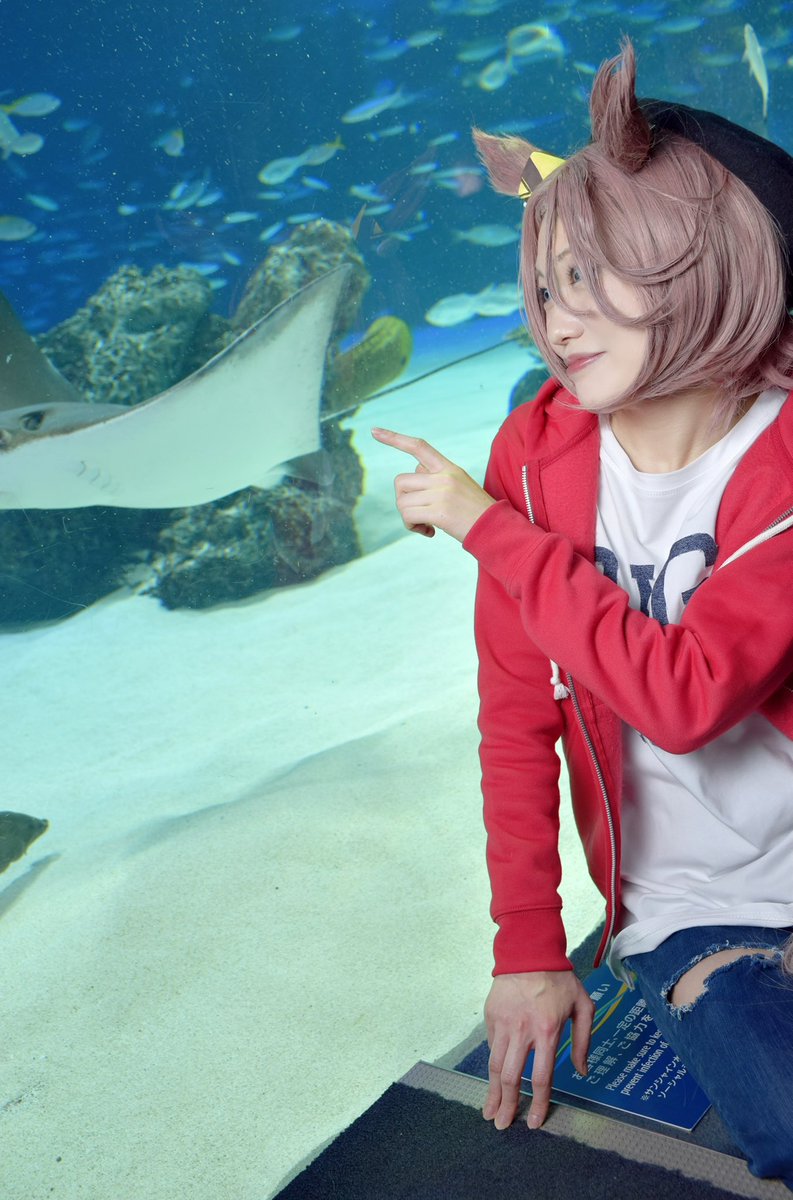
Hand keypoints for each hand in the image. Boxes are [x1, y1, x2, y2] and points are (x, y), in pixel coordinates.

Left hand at [370, 427, 495, 541]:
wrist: (495, 528)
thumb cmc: (474, 511)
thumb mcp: (458, 485)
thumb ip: (434, 478)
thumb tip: (410, 480)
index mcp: (448, 468)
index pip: (418, 446)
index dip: (394, 438)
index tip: (374, 430)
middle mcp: (444, 477)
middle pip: (401, 482)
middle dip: (404, 499)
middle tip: (419, 513)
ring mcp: (442, 493)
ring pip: (401, 501)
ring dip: (408, 517)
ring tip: (425, 524)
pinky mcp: (439, 512)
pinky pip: (408, 517)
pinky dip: (413, 527)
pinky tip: (429, 532)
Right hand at [483, 971, 593, 1130]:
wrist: (529, 950)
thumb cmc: (560, 978)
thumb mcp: (583, 1006)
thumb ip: (583, 1040)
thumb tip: (583, 1072)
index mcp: (546, 1030)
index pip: (541, 1077)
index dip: (538, 1104)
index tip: (534, 1122)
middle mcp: (522, 1030)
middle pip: (511, 1077)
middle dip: (506, 1105)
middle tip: (502, 1124)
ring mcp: (503, 1023)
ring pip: (494, 1065)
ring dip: (492, 1091)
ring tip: (489, 1111)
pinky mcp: (491, 1016)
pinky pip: (491, 1045)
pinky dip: (493, 1064)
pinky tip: (494, 1077)